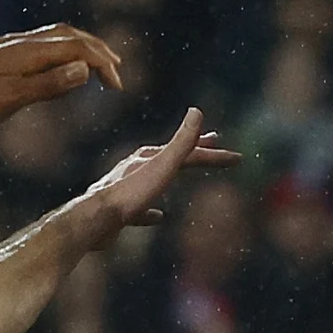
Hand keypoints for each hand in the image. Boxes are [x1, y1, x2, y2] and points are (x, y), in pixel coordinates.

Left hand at [0, 24, 128, 129]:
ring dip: (79, 47)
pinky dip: (60, 49)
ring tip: (94, 64)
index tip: (117, 86)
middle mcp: (19, 42)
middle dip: (97, 50)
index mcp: (27, 52)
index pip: (76, 49)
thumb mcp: (9, 99)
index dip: (101, 63)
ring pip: (53, 36)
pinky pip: (39, 43)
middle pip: (68, 36)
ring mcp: (7, 45)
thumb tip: (84, 72)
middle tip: (117, 70)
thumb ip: (47, 85)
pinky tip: (54, 65)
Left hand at [66, 108, 240, 238]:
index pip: (189, 151)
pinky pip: (141, 209)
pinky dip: (152, 211)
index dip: (215, 154)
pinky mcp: (120, 211)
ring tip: (180, 179)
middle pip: (171, 157)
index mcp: (149, 156)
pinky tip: (157, 217)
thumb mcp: (162, 166)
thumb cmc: (131, 194)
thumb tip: (197, 111)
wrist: (94, 221)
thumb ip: (181, 142)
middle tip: (212, 144)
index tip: (237, 158)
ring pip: (154, 179)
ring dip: (170, 177)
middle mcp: (136, 168)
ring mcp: (127, 189)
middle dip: (193, 151)